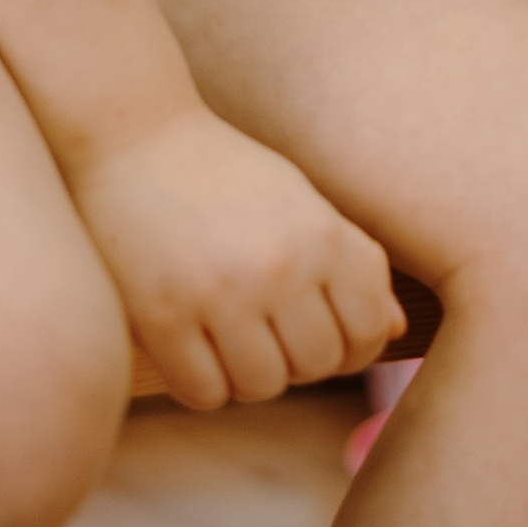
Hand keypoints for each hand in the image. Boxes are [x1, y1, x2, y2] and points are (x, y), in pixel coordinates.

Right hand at [70, 105, 404, 411]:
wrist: (133, 132)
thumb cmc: (224, 171)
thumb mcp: (300, 201)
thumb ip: (351, 263)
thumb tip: (395, 331)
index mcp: (323, 236)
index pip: (371, 331)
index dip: (353, 344)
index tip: (322, 331)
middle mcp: (280, 268)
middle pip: (317, 365)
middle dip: (298, 359)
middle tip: (269, 332)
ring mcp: (220, 295)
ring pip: (262, 387)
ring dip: (249, 375)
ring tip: (229, 339)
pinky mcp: (162, 317)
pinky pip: (203, 393)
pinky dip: (204, 384)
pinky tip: (194, 350)